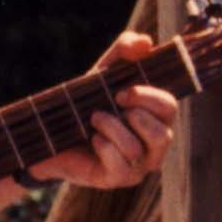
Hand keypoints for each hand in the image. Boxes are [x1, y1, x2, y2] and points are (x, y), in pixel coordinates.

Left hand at [27, 33, 176, 190]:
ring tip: (94, 120)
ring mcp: (138, 167)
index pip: (170, 107)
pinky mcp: (119, 179)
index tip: (122, 91)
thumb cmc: (85, 103)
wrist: (50, 133)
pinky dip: (104, 146)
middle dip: (134, 115)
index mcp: (157, 119)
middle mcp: (154, 146)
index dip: (148, 97)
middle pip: (164, 134)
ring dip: (112, 127)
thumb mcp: (103, 72)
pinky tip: (93, 140)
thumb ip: (124, 51)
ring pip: (138, 148)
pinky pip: (120, 164)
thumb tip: (146, 42)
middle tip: (111, 104)